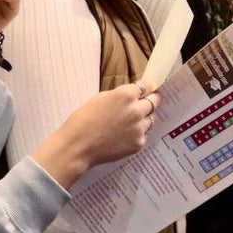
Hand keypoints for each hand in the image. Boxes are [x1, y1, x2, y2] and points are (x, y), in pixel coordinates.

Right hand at [32, 82, 158, 187]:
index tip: (149, 88)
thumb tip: (132, 95)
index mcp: (126, 95)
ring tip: (129, 122)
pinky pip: (144, 135)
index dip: (148, 87)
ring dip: (144, 118)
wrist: (77, 146)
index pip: (148, 85)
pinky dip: (137, 134)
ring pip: (151, 119)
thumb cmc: (83, 120)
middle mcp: (136, 110)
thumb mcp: (100, 98)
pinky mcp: (138, 143)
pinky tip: (124, 136)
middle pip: (155, 101)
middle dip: (151, 100)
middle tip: (147, 102)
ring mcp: (139, 128)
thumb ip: (120, 95)